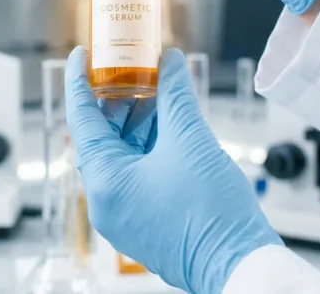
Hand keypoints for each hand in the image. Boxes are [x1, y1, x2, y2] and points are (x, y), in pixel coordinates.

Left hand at [65, 47, 280, 292]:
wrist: (240, 264)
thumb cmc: (212, 215)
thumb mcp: (191, 141)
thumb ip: (175, 95)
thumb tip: (169, 62)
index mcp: (106, 182)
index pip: (81, 119)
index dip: (79, 82)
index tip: (81, 55)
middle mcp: (107, 201)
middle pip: (103, 136)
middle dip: (121, 99)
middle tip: (137, 69)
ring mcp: (125, 213)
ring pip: (123, 154)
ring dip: (140, 122)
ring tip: (162, 93)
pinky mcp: (145, 219)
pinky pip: (137, 172)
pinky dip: (150, 145)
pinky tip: (172, 124)